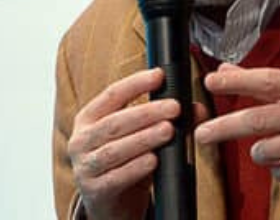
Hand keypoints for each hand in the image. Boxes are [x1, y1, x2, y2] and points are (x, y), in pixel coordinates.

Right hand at [67, 68, 178, 219]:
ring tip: (168, 130)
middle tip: (174, 107)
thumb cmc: (125, 162)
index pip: (112, 94)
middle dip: (147, 112)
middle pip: (115, 122)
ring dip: (144, 138)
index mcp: (90, 118)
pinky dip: (136, 167)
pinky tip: (154, 160)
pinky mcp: (94, 191)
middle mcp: (82, 140)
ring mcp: (85, 167)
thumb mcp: (140, 137)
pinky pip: (116, 177)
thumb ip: (165, 120)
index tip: (160, 75)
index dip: (136, 83)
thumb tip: (197, 109)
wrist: (111, 203)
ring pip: (115, 149)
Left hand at [195, 64, 279, 187]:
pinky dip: (278, 169)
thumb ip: (263, 83)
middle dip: (225, 127)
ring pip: (268, 150)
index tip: (211, 82)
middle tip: (202, 133)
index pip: (268, 80)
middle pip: (261, 119)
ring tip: (271, 147)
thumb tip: (224, 71)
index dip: (237, 81)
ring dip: (259, 152)